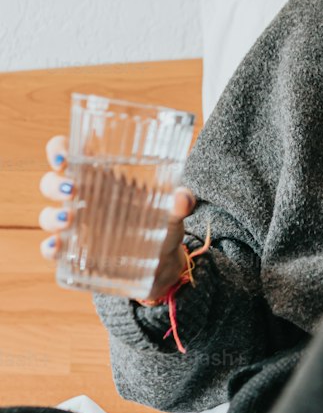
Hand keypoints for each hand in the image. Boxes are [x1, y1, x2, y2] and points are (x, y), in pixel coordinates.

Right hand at [39, 133, 196, 299]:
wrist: (162, 262)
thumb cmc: (161, 223)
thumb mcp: (172, 212)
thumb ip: (179, 204)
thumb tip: (183, 198)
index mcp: (102, 177)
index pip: (69, 154)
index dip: (58, 150)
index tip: (63, 156)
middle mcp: (83, 198)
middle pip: (52, 183)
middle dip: (55, 184)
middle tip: (72, 189)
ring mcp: (77, 226)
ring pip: (49, 215)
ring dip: (52, 216)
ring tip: (69, 220)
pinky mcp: (77, 253)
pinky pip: (53, 249)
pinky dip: (50, 248)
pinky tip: (57, 248)